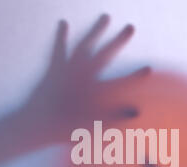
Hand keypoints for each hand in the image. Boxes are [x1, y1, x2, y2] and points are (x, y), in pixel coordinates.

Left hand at [23, 14, 149, 142]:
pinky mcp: (54, 69)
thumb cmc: (66, 129)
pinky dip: (61, 37)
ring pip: (84, 45)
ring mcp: (68, 70)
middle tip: (130, 26)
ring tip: (105, 17)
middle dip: (118, 40)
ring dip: (95, 31)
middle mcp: (83, 76)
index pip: (121, 82)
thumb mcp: (93, 127)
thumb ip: (115, 118)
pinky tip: (63, 23)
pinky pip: (58, 50)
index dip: (135, 76)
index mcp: (94, 92)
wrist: (38, 124)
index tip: (148, 68)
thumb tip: (137, 111)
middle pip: (104, 54)